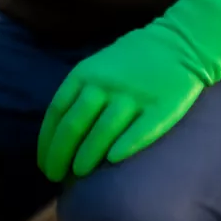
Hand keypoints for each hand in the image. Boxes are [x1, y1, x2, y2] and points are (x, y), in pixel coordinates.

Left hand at [36, 0, 220, 180]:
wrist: (178, 44)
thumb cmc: (129, 63)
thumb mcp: (95, 68)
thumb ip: (77, 96)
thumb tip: (56, 136)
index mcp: (84, 75)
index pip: (57, 112)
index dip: (47, 141)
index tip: (43, 163)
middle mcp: (105, 85)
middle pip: (74, 124)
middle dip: (60, 154)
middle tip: (54, 177)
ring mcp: (133, 96)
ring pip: (103, 130)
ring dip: (87, 155)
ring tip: (79, 174)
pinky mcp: (161, 107)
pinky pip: (141, 130)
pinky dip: (126, 146)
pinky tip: (114, 160)